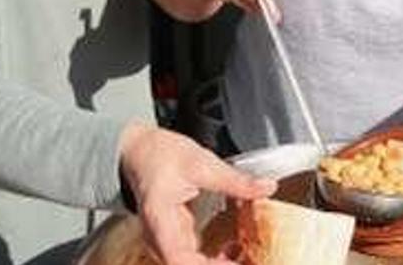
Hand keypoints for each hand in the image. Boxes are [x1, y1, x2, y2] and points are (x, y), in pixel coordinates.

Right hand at [120, 123, 276, 264]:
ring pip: (189, 263)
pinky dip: (213, 257)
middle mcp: (158, 236)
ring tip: (248, 258)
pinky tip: (235, 250)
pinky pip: (192, 256)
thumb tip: (265, 187)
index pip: (178, 258)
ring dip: (216, 263)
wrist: (137, 150)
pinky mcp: (173, 236)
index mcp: (160, 219)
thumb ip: (234, 180)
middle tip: (250, 260)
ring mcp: (164, 239)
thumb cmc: (157, 155)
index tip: (233, 263)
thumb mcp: (201, 164)